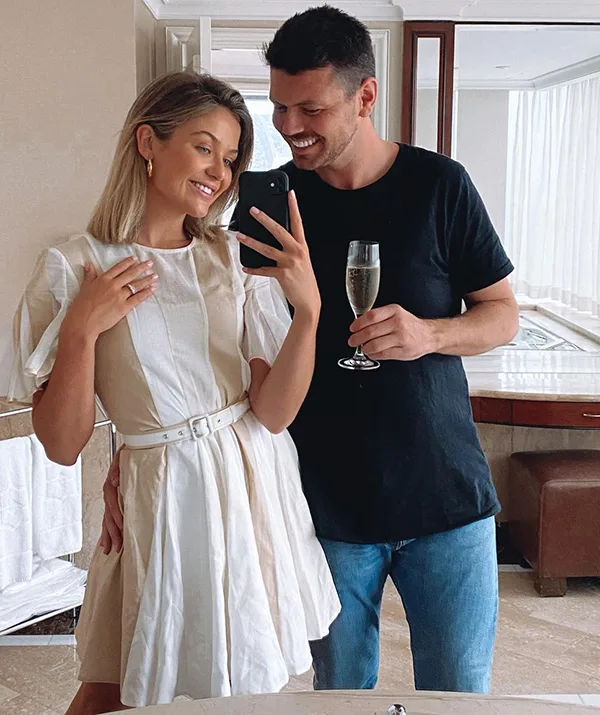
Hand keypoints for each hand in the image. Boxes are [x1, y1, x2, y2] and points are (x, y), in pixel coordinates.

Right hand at [61, 257, 157, 342]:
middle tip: (150, 263)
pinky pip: (138, 298)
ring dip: (147, 280)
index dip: (128, 262)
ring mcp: (119, 296)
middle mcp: (113, 285)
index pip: (118, 268)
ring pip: (136, 285)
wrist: (83, 322)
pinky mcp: (124, 307)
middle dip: (142, 267)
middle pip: (130, 274)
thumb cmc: (81, 306)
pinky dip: (146, 293)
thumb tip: (89, 264)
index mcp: (103, 279)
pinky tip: (153, 289)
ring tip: (155, 276)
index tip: (135, 258)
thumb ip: (89, 275)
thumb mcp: (84, 287)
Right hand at [99, 446, 123, 554]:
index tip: (122, 529)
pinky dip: (106, 530)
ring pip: (106, 520)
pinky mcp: (113, 500)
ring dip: (109, 535)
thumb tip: (113, 481)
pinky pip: (107, 518)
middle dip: (113, 533)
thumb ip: (118, 467)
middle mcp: (108, 493)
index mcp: (110, 485)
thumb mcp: (123, 457)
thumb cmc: (129, 453)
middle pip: (108, 516)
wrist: (132, 446)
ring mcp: (109, 498)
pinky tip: (106, 541)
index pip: (112, 505)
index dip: (117, 518)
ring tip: (110, 549)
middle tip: (118, 546)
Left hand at [236, 190, 319, 316]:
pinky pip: (264, 270)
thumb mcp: (302, 260)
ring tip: (240, 236)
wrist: (309, 301)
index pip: (298, 222)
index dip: (294, 207)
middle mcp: (297, 252)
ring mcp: (289, 263)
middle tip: (253, 210)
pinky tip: (245, 267)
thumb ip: (291, 249)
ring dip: (251, 241)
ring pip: (267, 248)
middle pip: (279, 230)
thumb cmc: (304, 280)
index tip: (290, 194)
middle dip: (265, 219)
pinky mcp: (282, 274)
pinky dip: (253, 269)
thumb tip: (275, 239)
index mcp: (302, 246)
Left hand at [349, 304, 436, 360]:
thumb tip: (358, 325)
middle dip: (357, 338)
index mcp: (394, 311)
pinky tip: (372, 353)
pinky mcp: (402, 351)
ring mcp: (401, 338)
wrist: (429, 335)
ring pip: (375, 345)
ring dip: (365, 348)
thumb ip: (379, 317)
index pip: (371, 316)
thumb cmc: (409, 325)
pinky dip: (373, 355)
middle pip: (371, 332)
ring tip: (363, 348)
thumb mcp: (396, 314)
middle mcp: (398, 323)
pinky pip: (382, 355)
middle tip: (352, 341)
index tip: (352, 328)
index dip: (358, 323)